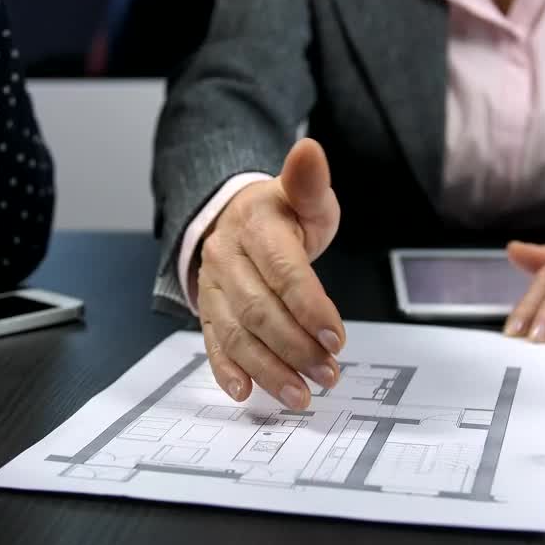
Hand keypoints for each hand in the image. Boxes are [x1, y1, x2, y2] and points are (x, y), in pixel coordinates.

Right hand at [197, 139, 345, 409]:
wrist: (235, 218)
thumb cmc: (283, 215)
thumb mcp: (305, 197)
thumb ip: (310, 182)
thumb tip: (309, 149)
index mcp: (254, 225)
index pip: (283, 271)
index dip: (309, 306)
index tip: (337, 338)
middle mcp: (226, 256)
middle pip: (259, 309)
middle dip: (295, 347)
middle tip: (329, 374)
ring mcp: (213, 286)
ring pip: (236, 333)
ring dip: (268, 369)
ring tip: (300, 395)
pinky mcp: (207, 310)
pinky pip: (212, 343)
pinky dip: (227, 371)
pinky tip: (246, 393)